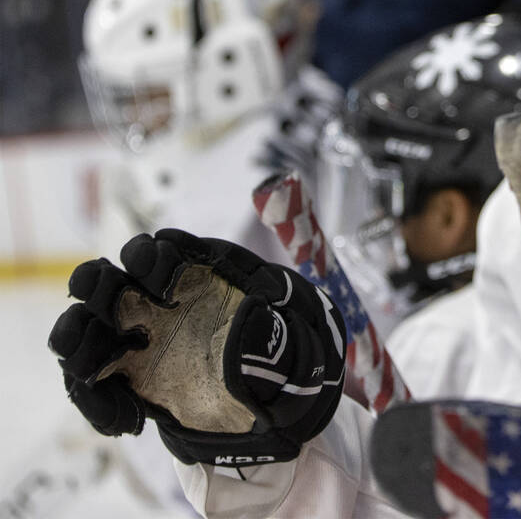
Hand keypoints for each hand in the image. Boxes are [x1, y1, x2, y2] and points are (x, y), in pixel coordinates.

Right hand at [48, 228, 345, 464]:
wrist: (278, 398)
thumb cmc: (284, 353)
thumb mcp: (288, 338)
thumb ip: (268, 331)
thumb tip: (251, 317)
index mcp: (193, 280)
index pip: (159, 253)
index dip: (154, 260)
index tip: (167, 286)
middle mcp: (158, 305)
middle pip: (107, 283)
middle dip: (96, 285)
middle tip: (104, 305)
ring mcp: (138, 343)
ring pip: (88, 330)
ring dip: (78, 342)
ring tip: (89, 369)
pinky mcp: (130, 382)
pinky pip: (95, 386)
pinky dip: (98, 403)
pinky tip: (128, 422)